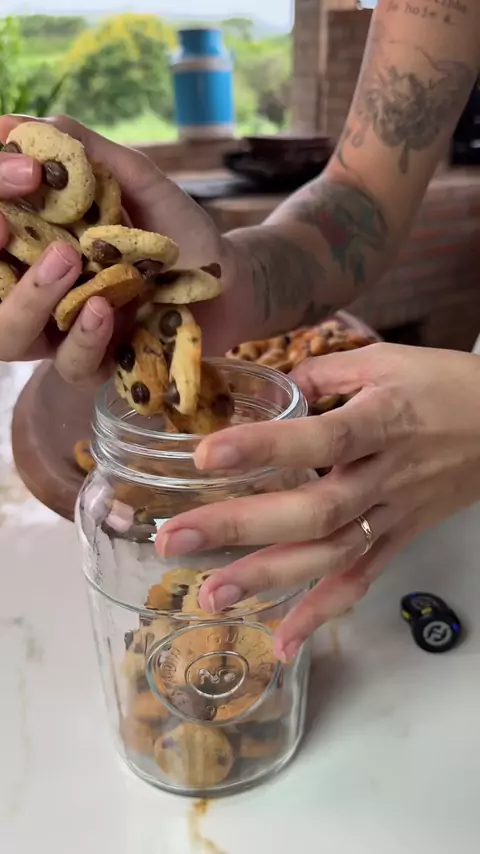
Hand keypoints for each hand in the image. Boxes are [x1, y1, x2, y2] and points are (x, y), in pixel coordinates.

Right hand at [0, 114, 240, 382]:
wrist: (230, 279)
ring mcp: (64, 332)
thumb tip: (11, 121)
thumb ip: (82, 152)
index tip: (18, 172)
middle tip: (5, 222)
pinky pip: (71, 364)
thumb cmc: (177, 230)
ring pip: (9, 336)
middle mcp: (36, 289)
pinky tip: (100, 307)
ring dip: (27, 299)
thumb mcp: (136, 180)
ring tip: (65, 260)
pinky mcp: (100, 365)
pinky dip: (82, 337)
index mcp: (34, 242)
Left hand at [155, 343, 479, 660]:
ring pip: (334, 555)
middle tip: (175, 539)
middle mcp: (386, 475)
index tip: (208, 455)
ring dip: (271, 579)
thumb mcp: (387, 360)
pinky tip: (282, 642)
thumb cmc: (444, 385)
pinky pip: (363, 581)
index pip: (323, 436)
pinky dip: (323, 614)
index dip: (267, 447)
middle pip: (316, 510)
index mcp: (383, 421)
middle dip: (241, 526)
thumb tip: (270, 387)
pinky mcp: (401, 539)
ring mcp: (395, 515)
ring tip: (210, 596)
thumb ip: (325, 372)